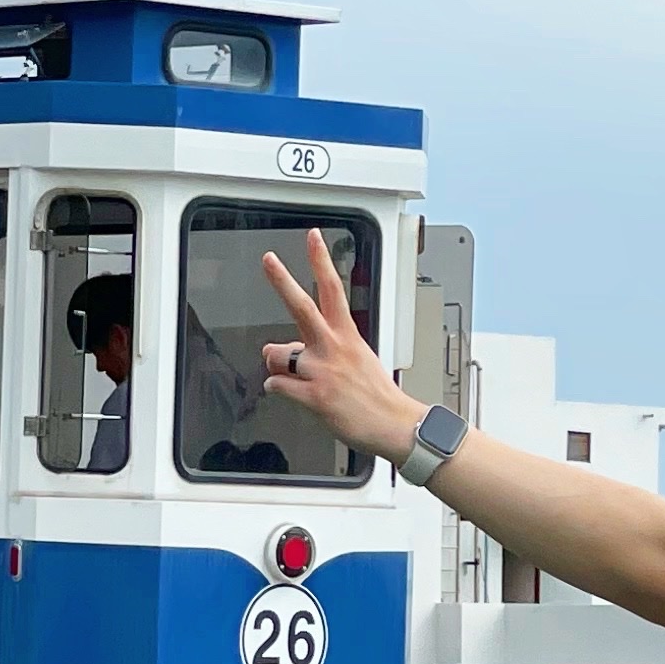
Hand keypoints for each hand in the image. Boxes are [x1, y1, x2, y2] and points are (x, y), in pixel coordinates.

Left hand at [259, 232, 422, 459]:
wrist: (395, 425)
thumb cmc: (377, 395)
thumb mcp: (356, 360)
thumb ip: (319, 350)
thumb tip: (284, 350)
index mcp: (347, 335)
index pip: (333, 289)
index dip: (321, 261)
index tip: (313, 238)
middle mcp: (333, 348)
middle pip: (302, 306)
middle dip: (282, 280)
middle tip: (268, 259)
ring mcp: (323, 371)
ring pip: (277, 353)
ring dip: (274, 361)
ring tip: (284, 370)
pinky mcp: (315, 396)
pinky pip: (277, 385)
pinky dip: (276, 388)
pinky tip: (287, 391)